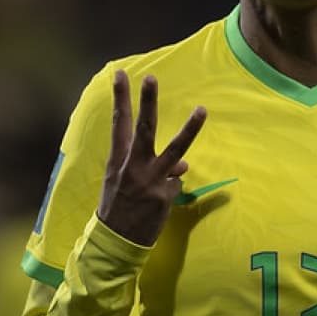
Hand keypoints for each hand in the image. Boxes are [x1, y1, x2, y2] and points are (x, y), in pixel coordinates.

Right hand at [96, 71, 206, 245]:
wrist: (115, 241)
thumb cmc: (118, 207)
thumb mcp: (121, 182)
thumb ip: (144, 166)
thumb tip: (181, 164)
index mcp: (117, 161)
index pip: (118, 123)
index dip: (120, 98)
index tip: (120, 74)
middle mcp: (133, 167)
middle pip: (144, 129)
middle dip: (148, 102)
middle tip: (151, 78)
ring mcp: (150, 181)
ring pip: (175, 150)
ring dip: (190, 129)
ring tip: (201, 109)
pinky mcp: (165, 196)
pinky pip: (176, 183)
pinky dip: (171, 188)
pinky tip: (160, 202)